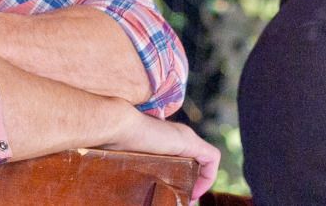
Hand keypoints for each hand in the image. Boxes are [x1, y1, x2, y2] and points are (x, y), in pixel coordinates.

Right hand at [105, 108, 220, 202]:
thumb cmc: (114, 144)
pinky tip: (196, 191)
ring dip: (198, 181)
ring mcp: (184, 137)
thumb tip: (126, 192)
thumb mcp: (128, 161)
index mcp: (163, 140)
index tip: (174, 194)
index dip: (182, 178)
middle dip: (190, 183)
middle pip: (193, 162)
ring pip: (201, 161)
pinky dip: (208, 176)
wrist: (116, 126)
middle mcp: (177, 136)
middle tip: (181, 200)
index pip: (181, 159)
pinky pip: (211, 158)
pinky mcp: (190, 141)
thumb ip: (137, 170)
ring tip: (187, 198)